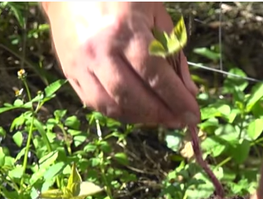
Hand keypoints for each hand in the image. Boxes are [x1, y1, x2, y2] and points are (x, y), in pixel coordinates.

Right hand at [42, 2, 198, 127]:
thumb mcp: (155, 12)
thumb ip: (173, 51)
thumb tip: (189, 91)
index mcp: (124, 29)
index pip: (155, 75)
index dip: (176, 100)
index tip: (193, 115)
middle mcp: (99, 49)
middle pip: (133, 96)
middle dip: (161, 114)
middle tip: (180, 121)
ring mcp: (80, 62)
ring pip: (112, 105)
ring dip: (141, 118)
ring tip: (161, 118)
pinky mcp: (69, 71)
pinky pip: (95, 102)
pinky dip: (119, 113)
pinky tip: (137, 112)